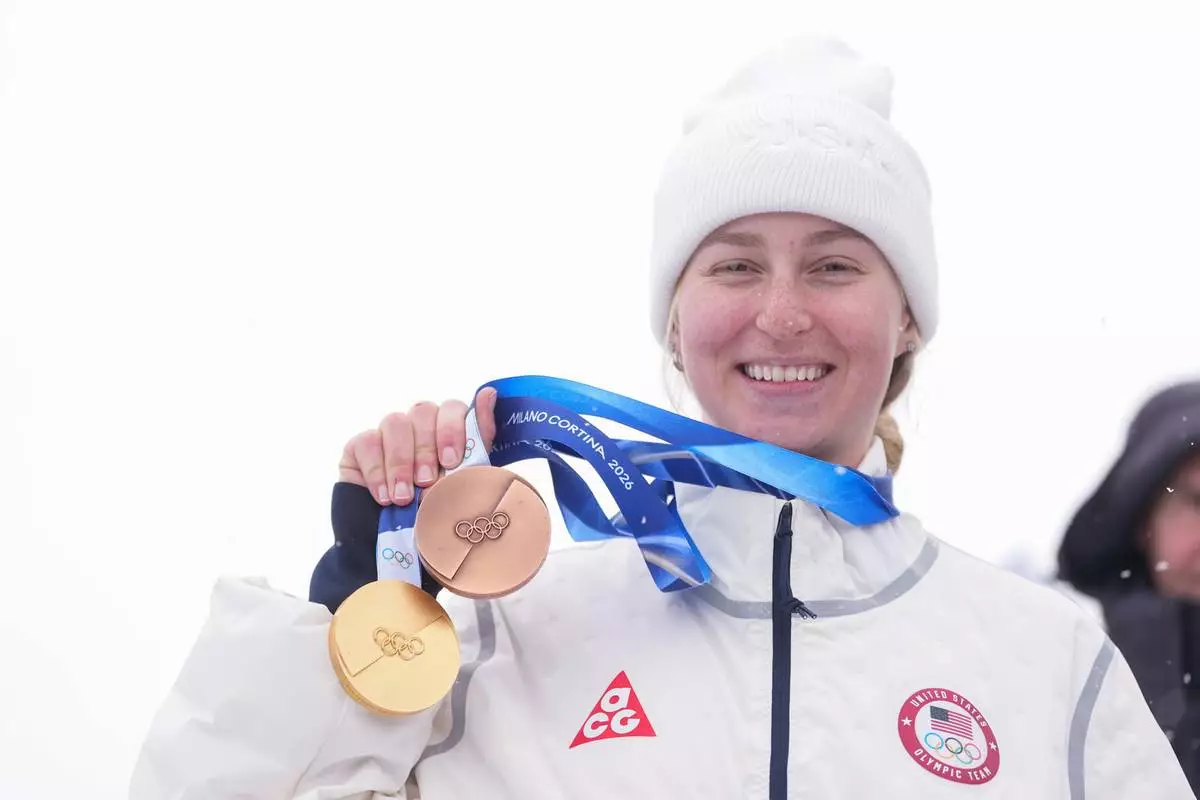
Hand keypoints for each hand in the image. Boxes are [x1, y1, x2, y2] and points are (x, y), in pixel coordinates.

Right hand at [338, 387, 497, 505]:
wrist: (396, 552)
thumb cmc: (436, 517)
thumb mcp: (464, 485)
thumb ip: (478, 441)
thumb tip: (489, 394)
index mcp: (448, 432)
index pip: (452, 408)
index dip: (452, 430)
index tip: (451, 461)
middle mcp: (418, 428)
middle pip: (422, 411)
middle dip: (427, 449)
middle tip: (427, 482)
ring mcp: (387, 436)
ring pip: (394, 422)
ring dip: (402, 462)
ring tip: (404, 496)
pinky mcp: (359, 448)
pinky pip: (366, 442)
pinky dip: (377, 471)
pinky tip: (384, 497)